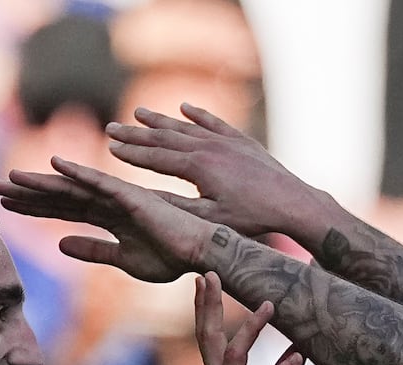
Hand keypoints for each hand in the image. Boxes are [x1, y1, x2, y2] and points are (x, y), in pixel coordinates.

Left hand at [0, 157, 215, 282]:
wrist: (199, 255)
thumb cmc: (169, 257)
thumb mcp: (123, 259)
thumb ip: (92, 250)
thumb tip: (59, 244)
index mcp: (106, 217)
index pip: (62, 209)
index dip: (33, 207)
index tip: (5, 206)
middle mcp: (108, 202)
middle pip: (59, 195)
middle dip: (26, 192)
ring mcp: (119, 197)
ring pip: (72, 186)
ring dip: (41, 181)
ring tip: (11, 177)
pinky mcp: (132, 196)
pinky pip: (100, 182)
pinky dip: (78, 172)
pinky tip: (55, 164)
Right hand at [106, 104, 326, 239]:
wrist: (292, 202)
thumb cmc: (251, 218)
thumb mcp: (210, 219)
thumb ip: (177, 206)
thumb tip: (144, 200)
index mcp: (197, 167)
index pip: (155, 157)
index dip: (131, 152)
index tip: (109, 147)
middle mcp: (209, 147)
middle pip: (164, 137)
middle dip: (136, 133)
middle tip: (112, 127)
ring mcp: (226, 141)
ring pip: (186, 126)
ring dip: (160, 120)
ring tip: (138, 113)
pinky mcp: (241, 141)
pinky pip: (214, 123)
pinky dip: (198, 114)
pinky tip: (184, 107)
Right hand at [195, 272, 301, 364]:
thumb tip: (297, 349)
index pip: (207, 335)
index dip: (204, 306)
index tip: (205, 278)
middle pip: (208, 337)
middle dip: (208, 305)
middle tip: (209, 273)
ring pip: (233, 356)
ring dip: (249, 329)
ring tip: (269, 305)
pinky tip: (298, 357)